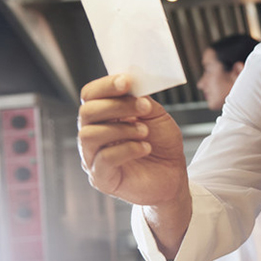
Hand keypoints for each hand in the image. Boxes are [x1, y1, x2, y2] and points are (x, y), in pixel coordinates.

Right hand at [77, 74, 187, 206]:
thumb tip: (131, 84)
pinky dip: (127, 149)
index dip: (105, 85)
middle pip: (87, 112)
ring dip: (121, 129)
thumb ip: (140, 100)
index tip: (127, 81)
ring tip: (145, 132)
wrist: (173, 175)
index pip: (90, 95)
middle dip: (117, 106)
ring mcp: (93, 158)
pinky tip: (144, 148)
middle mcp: (93, 135)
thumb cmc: (162, 145)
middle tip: (144, 107)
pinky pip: (103, 159)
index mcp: (103, 116)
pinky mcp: (101, 178)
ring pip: (89, 135)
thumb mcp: (156, 116)